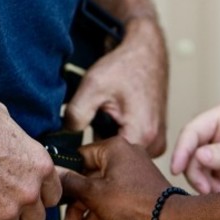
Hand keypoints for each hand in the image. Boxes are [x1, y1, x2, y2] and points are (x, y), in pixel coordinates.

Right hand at [0, 99, 60, 219]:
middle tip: (4, 206)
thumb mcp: (5, 121)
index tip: (26, 193)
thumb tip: (9, 138)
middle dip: (22, 217)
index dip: (39, 196)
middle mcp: (29, 192)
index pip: (53, 196)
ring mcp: (6, 211)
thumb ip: (15, 139)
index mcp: (40, 167)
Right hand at [60, 137, 170, 219]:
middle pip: (91, 185)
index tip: (56, 194)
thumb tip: (54, 171)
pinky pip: (120, 211)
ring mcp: (134, 179)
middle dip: (79, 213)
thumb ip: (71, 183)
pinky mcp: (141, 198)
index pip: (81, 158)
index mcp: (113, 150)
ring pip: (104, 201)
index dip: (67, 177)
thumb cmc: (133, 202)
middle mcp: (124, 160)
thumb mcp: (94, 194)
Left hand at [63, 16, 167, 155]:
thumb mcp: (94, 85)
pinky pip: (130, 148)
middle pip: (115, 165)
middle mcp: (154, 145)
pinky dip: (117, 139)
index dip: (84, 160)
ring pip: (122, 158)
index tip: (70, 148)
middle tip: (84, 130)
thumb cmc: (124, 66)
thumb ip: (76, 114)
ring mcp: (157, 143)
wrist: (147, 52)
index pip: (106, 167)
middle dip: (96, 153)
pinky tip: (110, 122)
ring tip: (101, 120)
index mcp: (142, 135)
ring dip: (107, 145)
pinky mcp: (155, 139)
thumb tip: (62, 139)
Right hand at [170, 101, 219, 192]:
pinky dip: (211, 191)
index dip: (182, 148)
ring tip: (219, 193)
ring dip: (203, 184)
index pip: (193, 130)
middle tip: (205, 189)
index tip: (176, 168)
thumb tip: (198, 156)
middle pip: (191, 152)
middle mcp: (219, 134)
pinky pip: (208, 182)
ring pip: (197, 170)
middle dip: (194, 172)